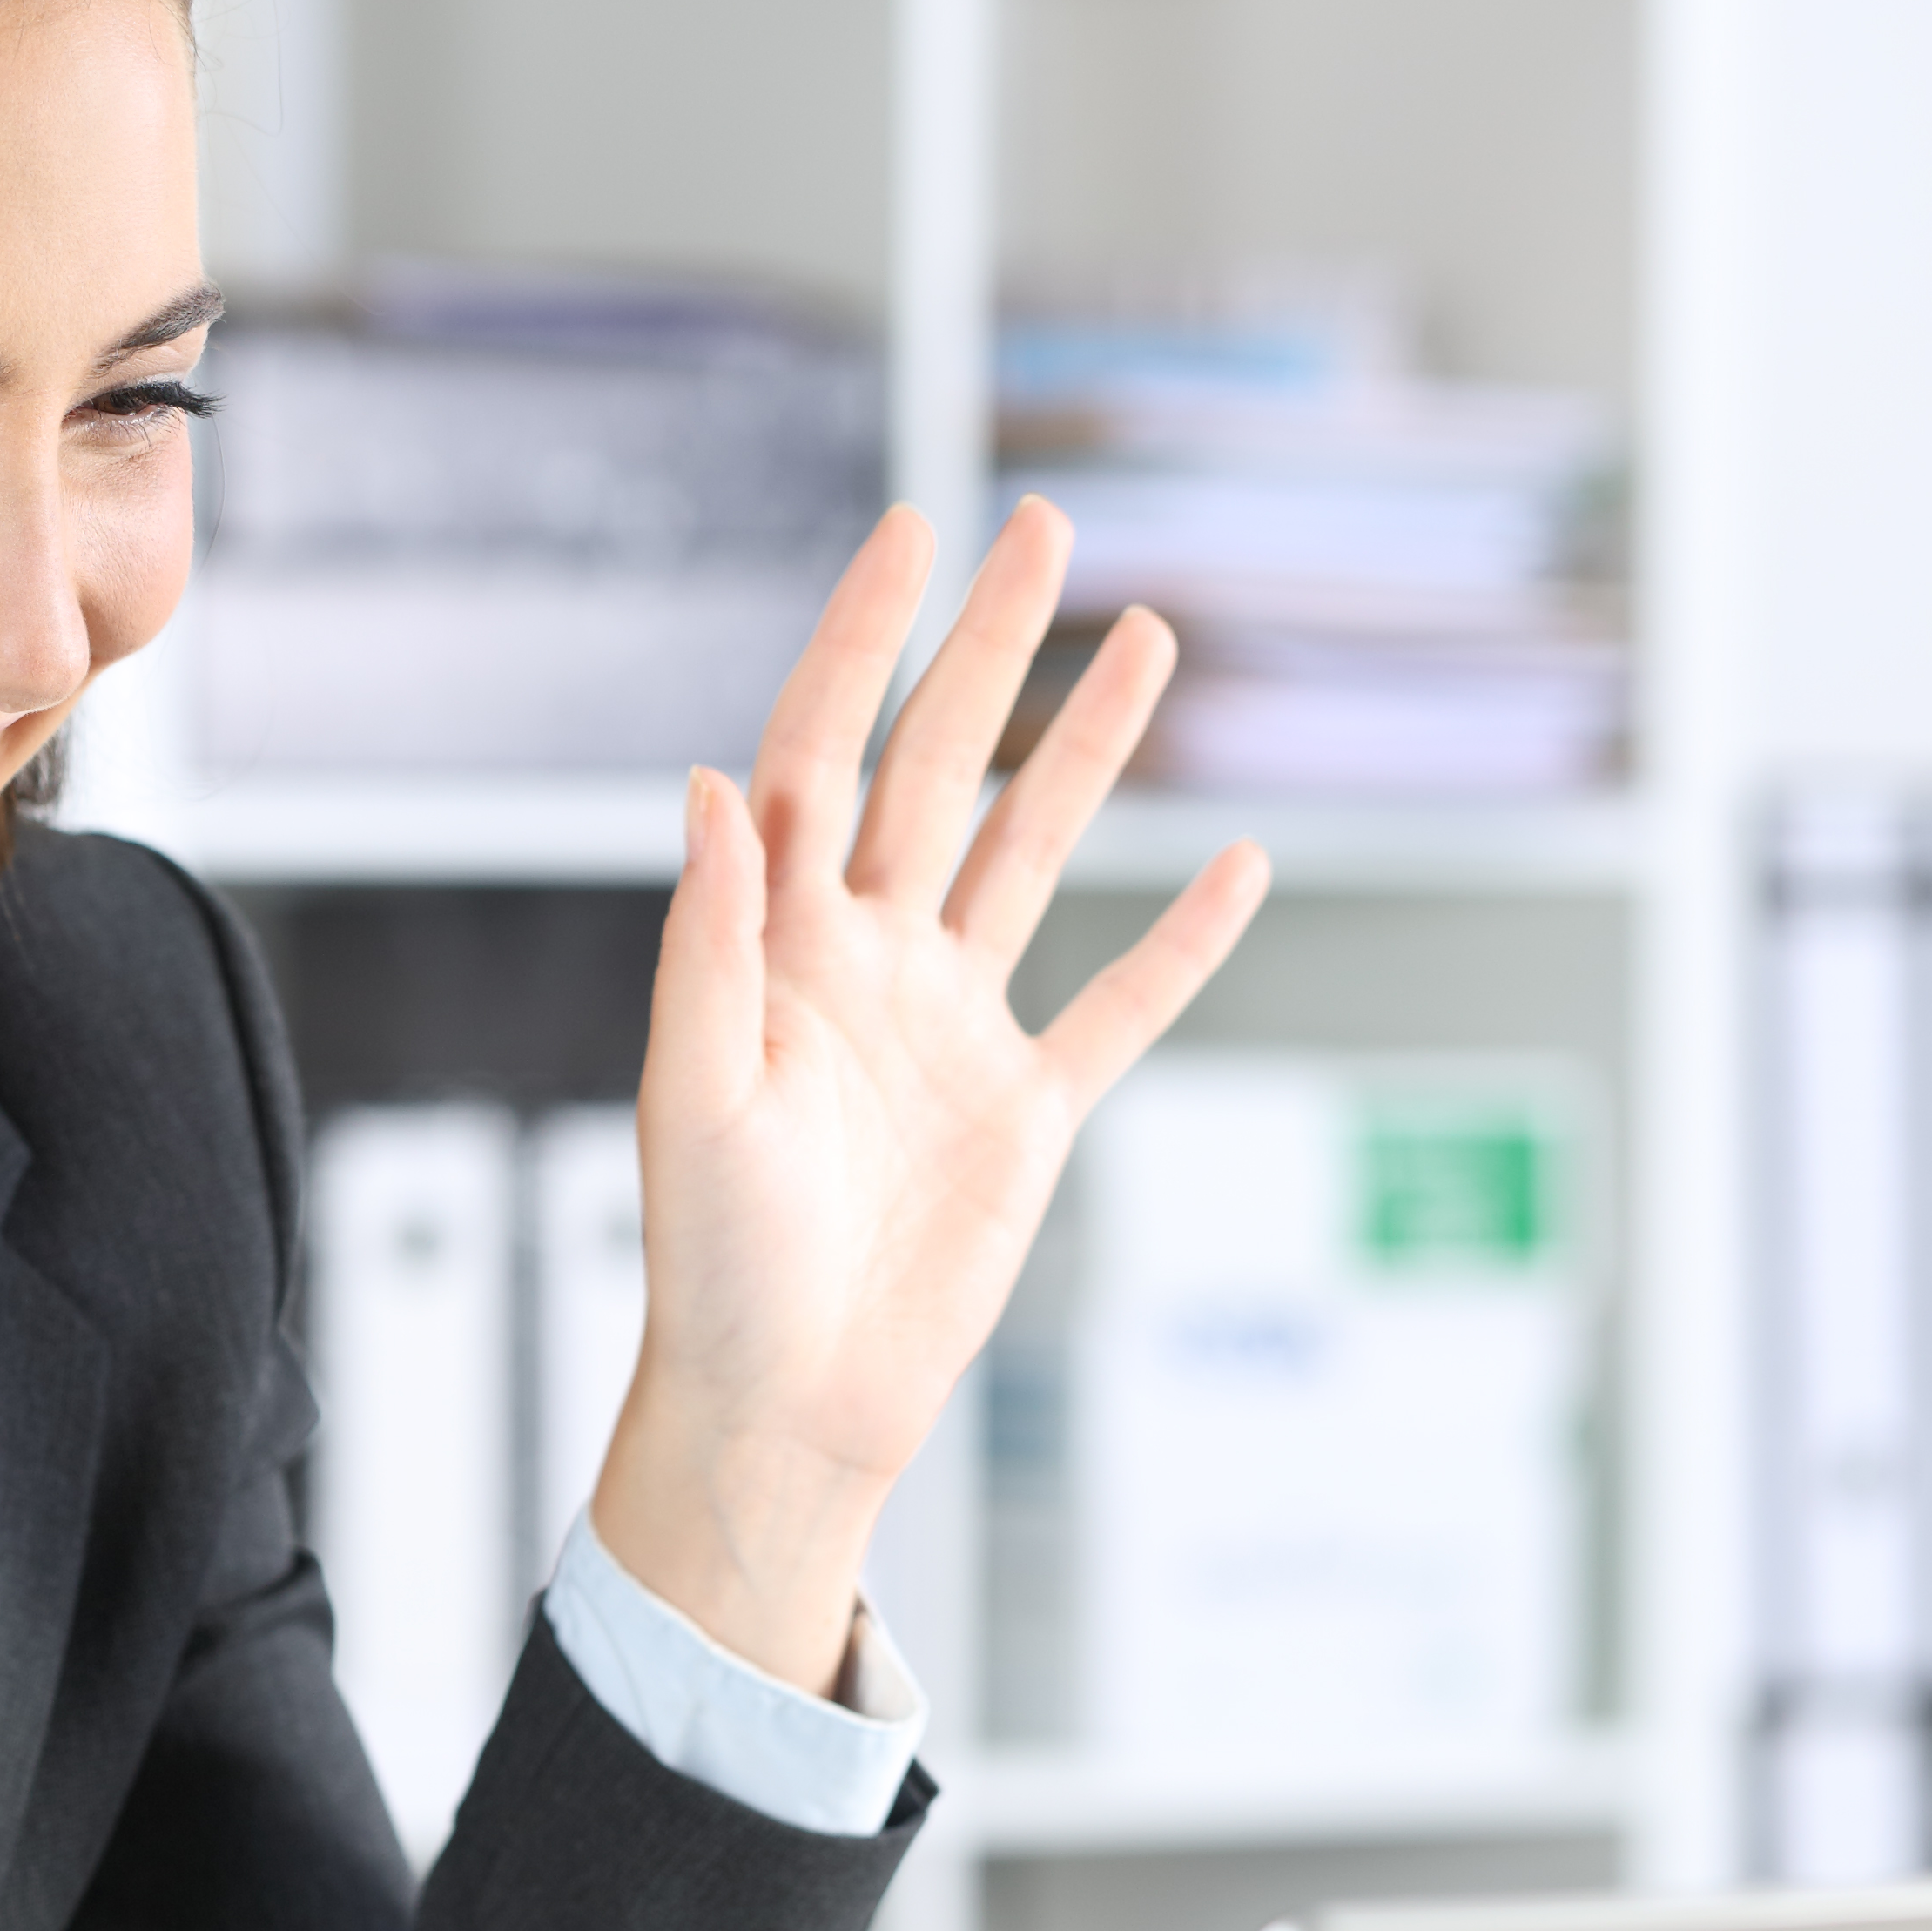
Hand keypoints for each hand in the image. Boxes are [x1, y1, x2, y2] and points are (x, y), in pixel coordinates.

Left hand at [590, 499, 1266, 1685]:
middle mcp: (868, 960)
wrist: (783, 1402)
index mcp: (780, 943)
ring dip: (1087, 751)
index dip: (864, 639)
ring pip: (1032, 854)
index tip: (911, 531)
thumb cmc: (711, 1264)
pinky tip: (1235, 860)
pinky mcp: (1025, 1113)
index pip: (823, 751)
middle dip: (990, 648)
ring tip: (1146, 636)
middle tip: (1040, 528)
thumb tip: (707, 783)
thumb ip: (711, 940)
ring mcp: (954, 1029)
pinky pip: (1118, 1008)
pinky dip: (1182, 941)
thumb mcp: (696, 1094)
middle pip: (939, 767)